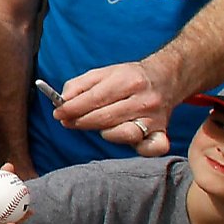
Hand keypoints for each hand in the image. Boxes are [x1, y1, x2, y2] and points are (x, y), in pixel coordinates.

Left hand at [56, 61, 174, 156]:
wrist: (165, 79)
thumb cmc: (128, 79)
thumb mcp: (102, 73)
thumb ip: (78, 85)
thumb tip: (62, 100)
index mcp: (128, 80)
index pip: (95, 98)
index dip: (72, 108)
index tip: (58, 113)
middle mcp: (143, 100)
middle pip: (106, 117)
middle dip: (81, 121)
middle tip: (68, 122)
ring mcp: (154, 118)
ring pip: (124, 133)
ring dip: (105, 133)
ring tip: (98, 126)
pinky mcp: (162, 132)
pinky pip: (153, 148)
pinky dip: (140, 149)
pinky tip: (128, 141)